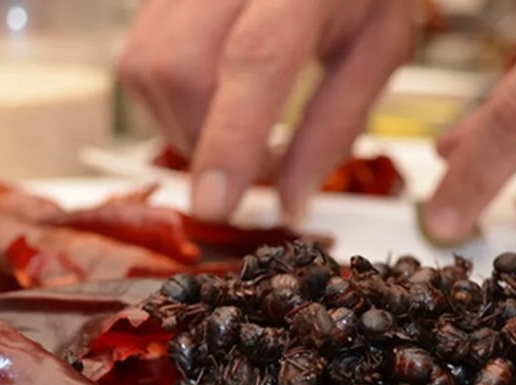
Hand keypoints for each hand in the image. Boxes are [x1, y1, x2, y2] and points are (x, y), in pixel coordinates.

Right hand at [119, 0, 414, 221]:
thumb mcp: (377, 49)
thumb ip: (335, 127)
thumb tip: (290, 200)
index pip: (254, 59)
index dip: (229, 140)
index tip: (217, 204)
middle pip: (180, 67)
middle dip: (201, 140)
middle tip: (244, 162)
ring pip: (146, 67)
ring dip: (180, 124)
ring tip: (229, 126)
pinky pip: (138, 55)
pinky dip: (166, 100)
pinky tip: (208, 98)